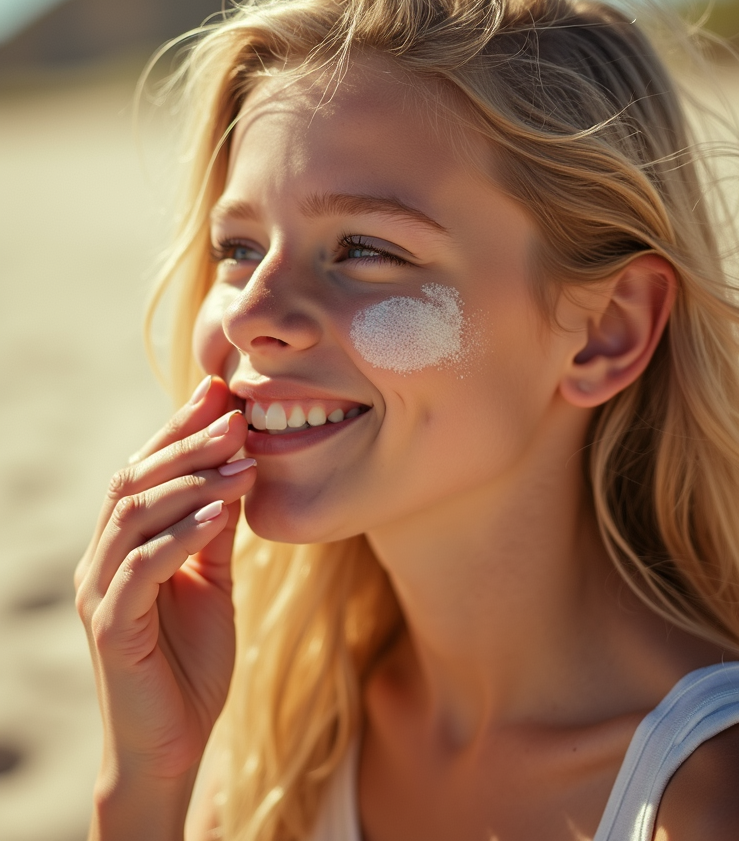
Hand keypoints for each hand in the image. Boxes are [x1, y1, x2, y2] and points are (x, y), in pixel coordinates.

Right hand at [75, 376, 256, 790]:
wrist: (173, 744)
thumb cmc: (191, 661)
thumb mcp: (212, 581)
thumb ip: (214, 530)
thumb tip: (237, 468)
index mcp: (122, 544)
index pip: (145, 470)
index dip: (179, 428)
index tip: (221, 392)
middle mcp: (101, 559)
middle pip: (135, 481)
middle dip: (187, 443)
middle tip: (236, 417)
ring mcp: (100, 592)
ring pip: (134, 516)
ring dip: (191, 482)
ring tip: (241, 461)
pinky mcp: (111, 627)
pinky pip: (142, 568)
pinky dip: (180, 535)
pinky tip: (220, 515)